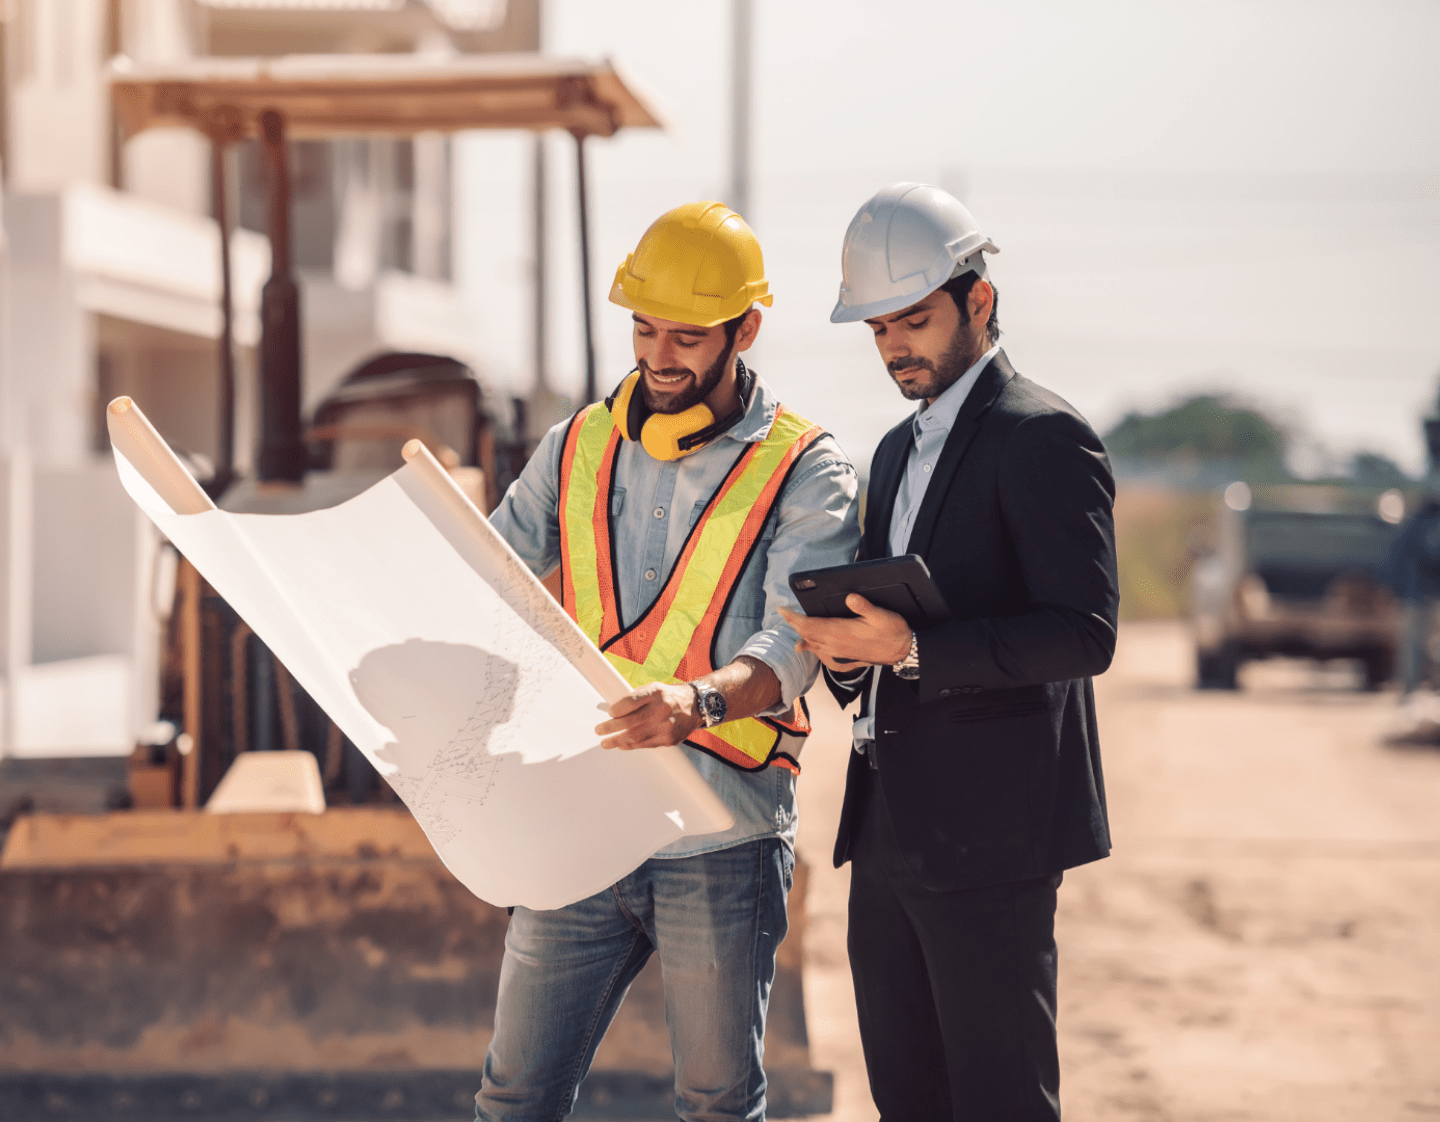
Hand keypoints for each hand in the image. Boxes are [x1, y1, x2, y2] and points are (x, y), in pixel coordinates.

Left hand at [595, 681, 700, 749]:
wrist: (696, 706)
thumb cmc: (670, 697)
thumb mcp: (654, 689)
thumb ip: (636, 698)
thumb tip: (613, 710)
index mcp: (656, 693)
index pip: (630, 702)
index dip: (616, 710)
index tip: (609, 713)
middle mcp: (661, 709)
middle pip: (630, 722)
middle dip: (611, 728)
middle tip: (599, 730)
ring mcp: (665, 726)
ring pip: (636, 737)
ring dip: (617, 741)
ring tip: (605, 743)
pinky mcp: (669, 739)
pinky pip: (645, 745)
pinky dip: (631, 746)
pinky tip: (622, 745)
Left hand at [778, 595, 912, 672]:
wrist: (902, 651)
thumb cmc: (892, 632)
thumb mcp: (881, 615)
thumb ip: (864, 606)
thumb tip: (850, 597)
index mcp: (841, 632)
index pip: (811, 625)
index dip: (795, 617)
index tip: (783, 610)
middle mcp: (837, 643)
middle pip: (808, 634)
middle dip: (794, 623)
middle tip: (783, 613)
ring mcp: (839, 651)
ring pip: (813, 643)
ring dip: (800, 634)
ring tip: (791, 626)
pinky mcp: (844, 655)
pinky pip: (821, 652)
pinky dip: (811, 647)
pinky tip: (806, 647)